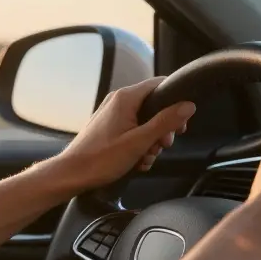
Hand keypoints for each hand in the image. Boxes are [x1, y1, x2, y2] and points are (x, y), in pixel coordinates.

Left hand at [40, 77, 195, 195]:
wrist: (73, 174)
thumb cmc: (101, 158)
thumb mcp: (140, 141)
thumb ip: (165, 122)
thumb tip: (188, 106)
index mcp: (126, 98)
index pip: (160, 85)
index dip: (175, 102)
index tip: (180, 123)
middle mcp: (118, 101)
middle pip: (154, 107)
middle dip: (162, 129)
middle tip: (161, 145)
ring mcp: (113, 114)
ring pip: (145, 122)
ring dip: (150, 142)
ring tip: (144, 157)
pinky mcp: (110, 127)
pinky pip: (133, 131)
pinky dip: (139, 145)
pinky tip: (136, 161)